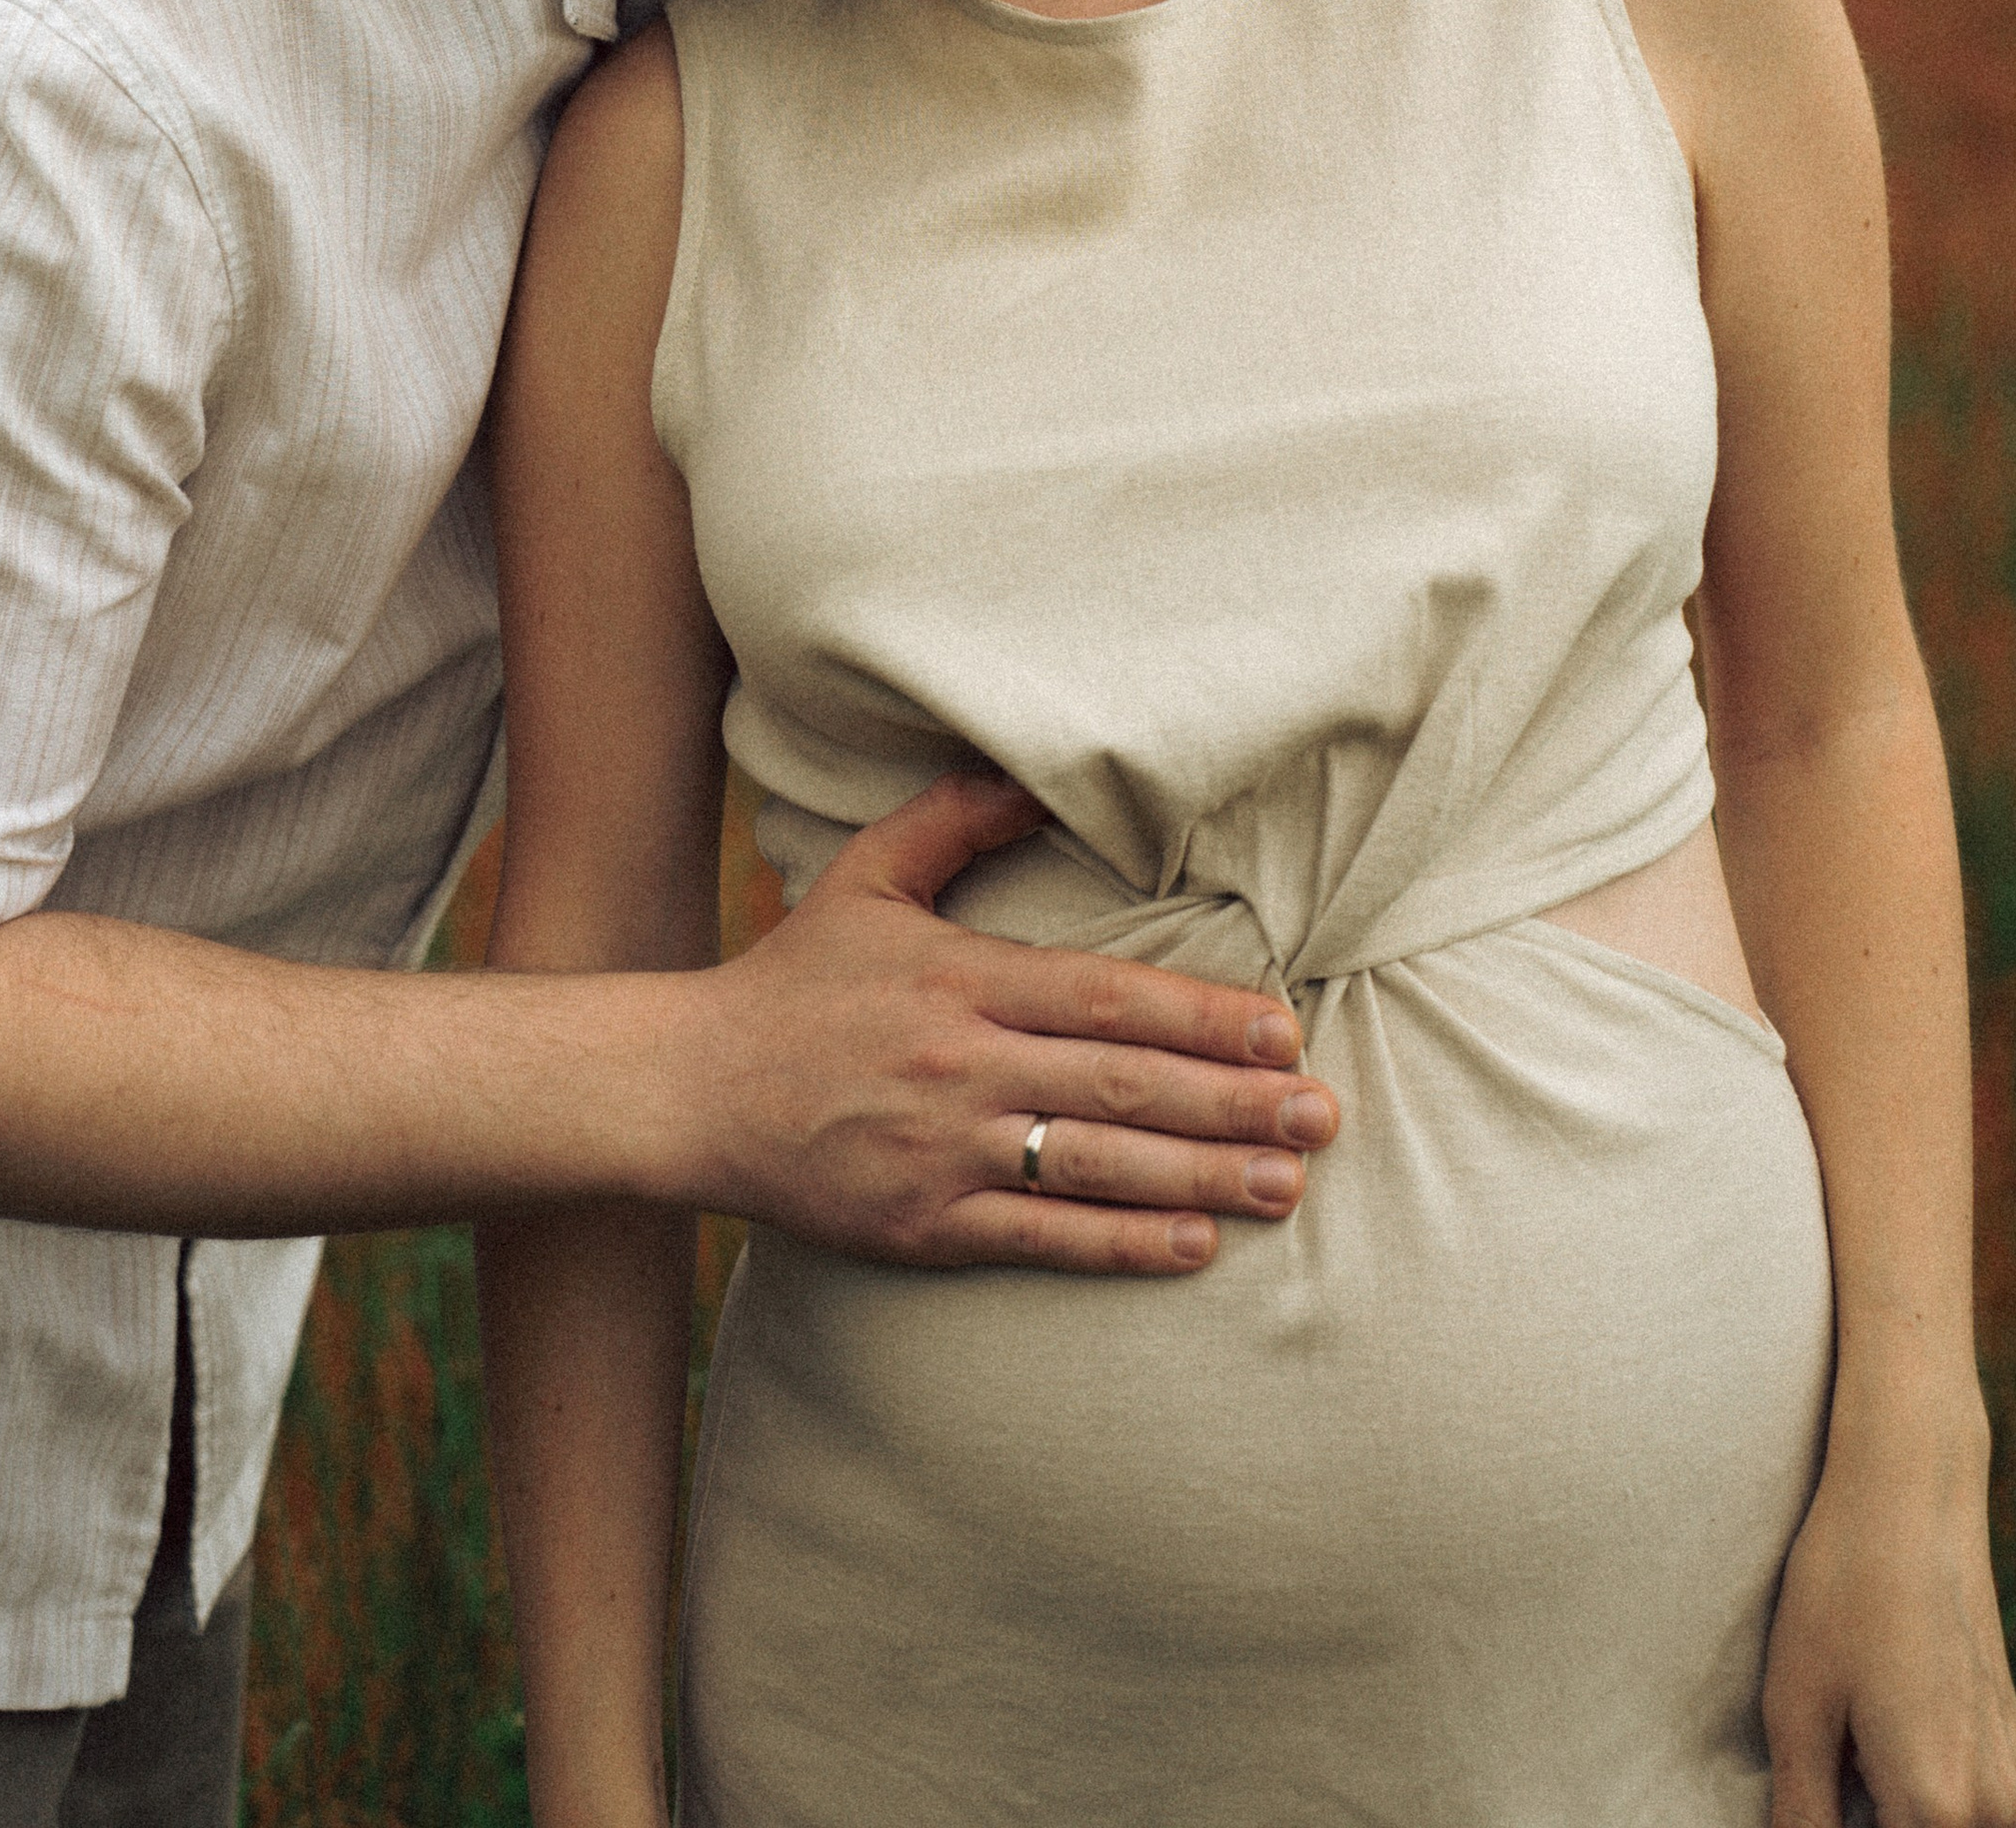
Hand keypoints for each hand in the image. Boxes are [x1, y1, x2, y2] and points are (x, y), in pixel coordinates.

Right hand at [689, 766, 1334, 1272]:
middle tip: (1324, 1115)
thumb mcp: (865, 877)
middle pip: (1121, 1088)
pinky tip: (1194, 1245)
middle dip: (1234, 1103)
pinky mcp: (923, 1225)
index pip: (1105, 999)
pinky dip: (1122, 1244)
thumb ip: (953, 820)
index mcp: (960, 979)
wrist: (691, 1090)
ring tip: (1288, 1183)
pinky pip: (1040, 1237)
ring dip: (1204, 1178)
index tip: (1282, 1030)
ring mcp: (944, 1152)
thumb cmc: (794, 980)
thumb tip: (1034, 769)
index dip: (1199, 1017)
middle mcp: (961, 1066)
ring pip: (1097, 1168)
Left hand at [1764, 1419, 2015, 1827]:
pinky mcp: (2011, 1736)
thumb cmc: (1843, 1590)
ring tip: (1847, 1763)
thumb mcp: (1797, 1707)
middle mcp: (1993, 1804)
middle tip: (1826, 1781)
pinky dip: (1930, 1797)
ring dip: (1903, 1818)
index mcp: (1939, 1807)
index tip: (1810, 1804)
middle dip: (1875, 1822)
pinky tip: (1876, 1738)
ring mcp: (2011, 1768)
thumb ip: (1802, 1812)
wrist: (1912, 1494)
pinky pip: (1976, 1805)